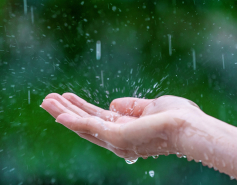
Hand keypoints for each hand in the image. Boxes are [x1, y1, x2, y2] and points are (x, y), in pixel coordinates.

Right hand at [41, 93, 201, 160]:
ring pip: (83, 126)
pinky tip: (58, 113)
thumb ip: (131, 106)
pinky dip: (73, 121)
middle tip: (48, 99)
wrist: (190, 126)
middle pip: (86, 123)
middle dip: (67, 111)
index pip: (98, 118)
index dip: (82, 107)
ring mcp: (117, 139)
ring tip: (46, 101)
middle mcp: (118, 138)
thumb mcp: (150, 106)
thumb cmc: (176, 116)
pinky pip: (89, 128)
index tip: (68, 97)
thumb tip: (113, 103)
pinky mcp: (116, 137)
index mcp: (126, 129)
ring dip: (64, 113)